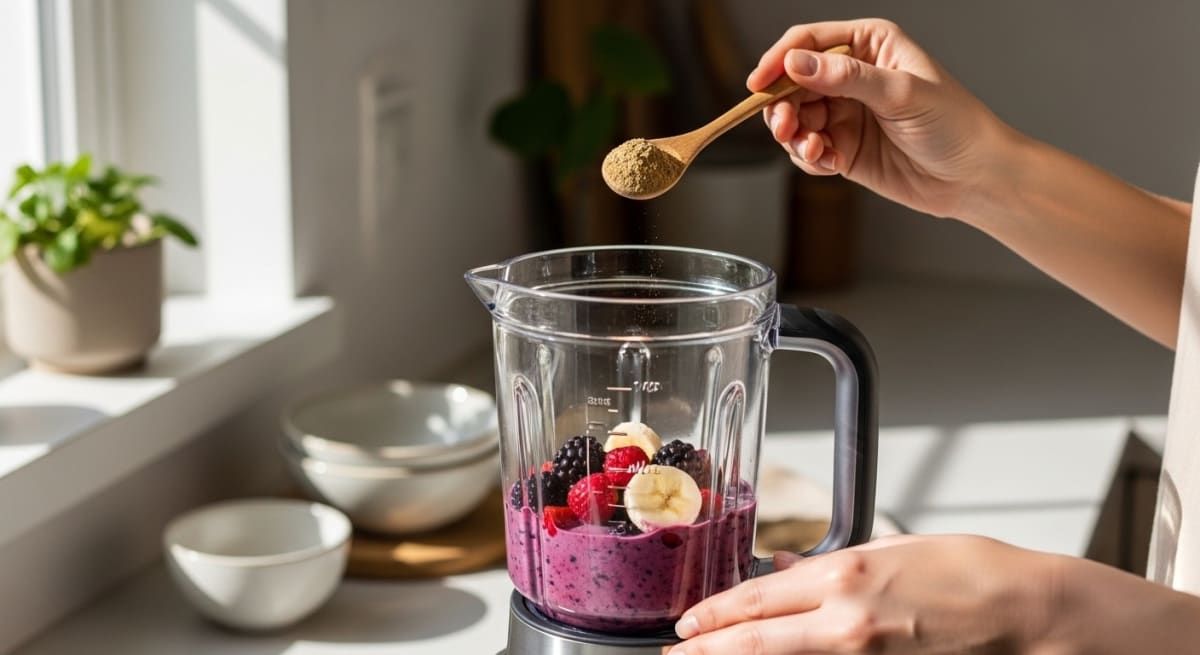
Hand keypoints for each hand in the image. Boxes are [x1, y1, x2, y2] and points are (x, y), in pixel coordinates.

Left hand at [667, 535, 1058, 653]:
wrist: (1027, 610)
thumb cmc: (971, 570)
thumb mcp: (893, 549)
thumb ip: (831, 565)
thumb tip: (787, 570)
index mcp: (846, 574)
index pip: (757, 598)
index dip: (715, 614)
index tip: (687, 622)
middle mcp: (846, 619)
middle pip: (755, 640)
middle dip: (708, 649)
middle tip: (677, 654)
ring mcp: (864, 654)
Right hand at [748, 19, 1016, 219]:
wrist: (974, 177)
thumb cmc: (955, 124)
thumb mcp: (901, 93)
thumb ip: (846, 78)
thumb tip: (797, 65)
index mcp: (869, 45)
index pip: (809, 42)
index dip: (779, 60)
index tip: (759, 84)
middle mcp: (852, 76)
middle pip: (793, 82)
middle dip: (782, 105)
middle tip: (783, 127)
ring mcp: (846, 112)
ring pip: (795, 118)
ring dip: (794, 135)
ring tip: (813, 149)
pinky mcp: (843, 147)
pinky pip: (807, 149)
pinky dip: (809, 157)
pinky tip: (828, 162)